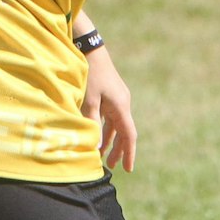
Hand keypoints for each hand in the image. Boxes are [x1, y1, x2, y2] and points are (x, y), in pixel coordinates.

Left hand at [82, 43, 137, 171]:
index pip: (129, 136)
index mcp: (121, 107)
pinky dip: (105, 128)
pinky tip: (97, 135)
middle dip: (118, 150)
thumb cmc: (90, 75)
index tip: (128, 169)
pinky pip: (110, 117)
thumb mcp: (89, 101)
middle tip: (112, 166)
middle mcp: (122, 104)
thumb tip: (96, 146)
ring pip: (116, 125)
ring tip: (102, 155)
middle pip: (123, 133)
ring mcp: (117, 99)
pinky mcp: (110, 94)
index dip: (129, 153)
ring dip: (110, 140)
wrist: (91, 50)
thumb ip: (93, 123)